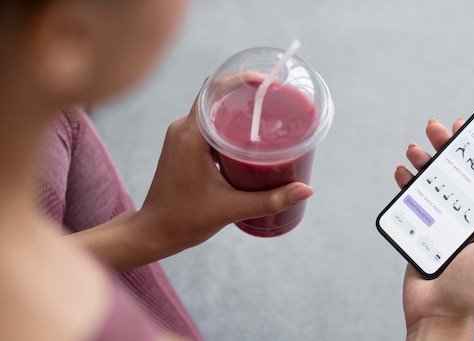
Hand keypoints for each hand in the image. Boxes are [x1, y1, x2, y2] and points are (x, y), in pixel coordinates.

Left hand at [136, 91, 312, 252]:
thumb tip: (306, 190)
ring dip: (238, 110)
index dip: (241, 80)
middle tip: (276, 100)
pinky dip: (228, 125)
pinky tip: (249, 138)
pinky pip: (207, 126)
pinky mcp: (182, 148)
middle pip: (216, 96)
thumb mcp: (232, 209)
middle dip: (246, 94)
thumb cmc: (185, 220)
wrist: (153, 233)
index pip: (214, 90)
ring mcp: (180, 137)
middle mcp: (182, 129)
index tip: (267, 82)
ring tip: (268, 116)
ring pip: (212, 111)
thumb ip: (271, 200)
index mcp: (191, 136)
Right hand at [395, 118, 473, 340]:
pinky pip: (412, 202)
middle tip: (437, 128)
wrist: (436, 315)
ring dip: (424, 163)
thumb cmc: (470, 289)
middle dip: (446, 149)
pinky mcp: (420, 229)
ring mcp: (440, 222)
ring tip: (416, 148)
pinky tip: (402, 174)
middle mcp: (464, 217)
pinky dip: (406, 185)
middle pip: (455, 174)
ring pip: (431, 183)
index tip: (470, 129)